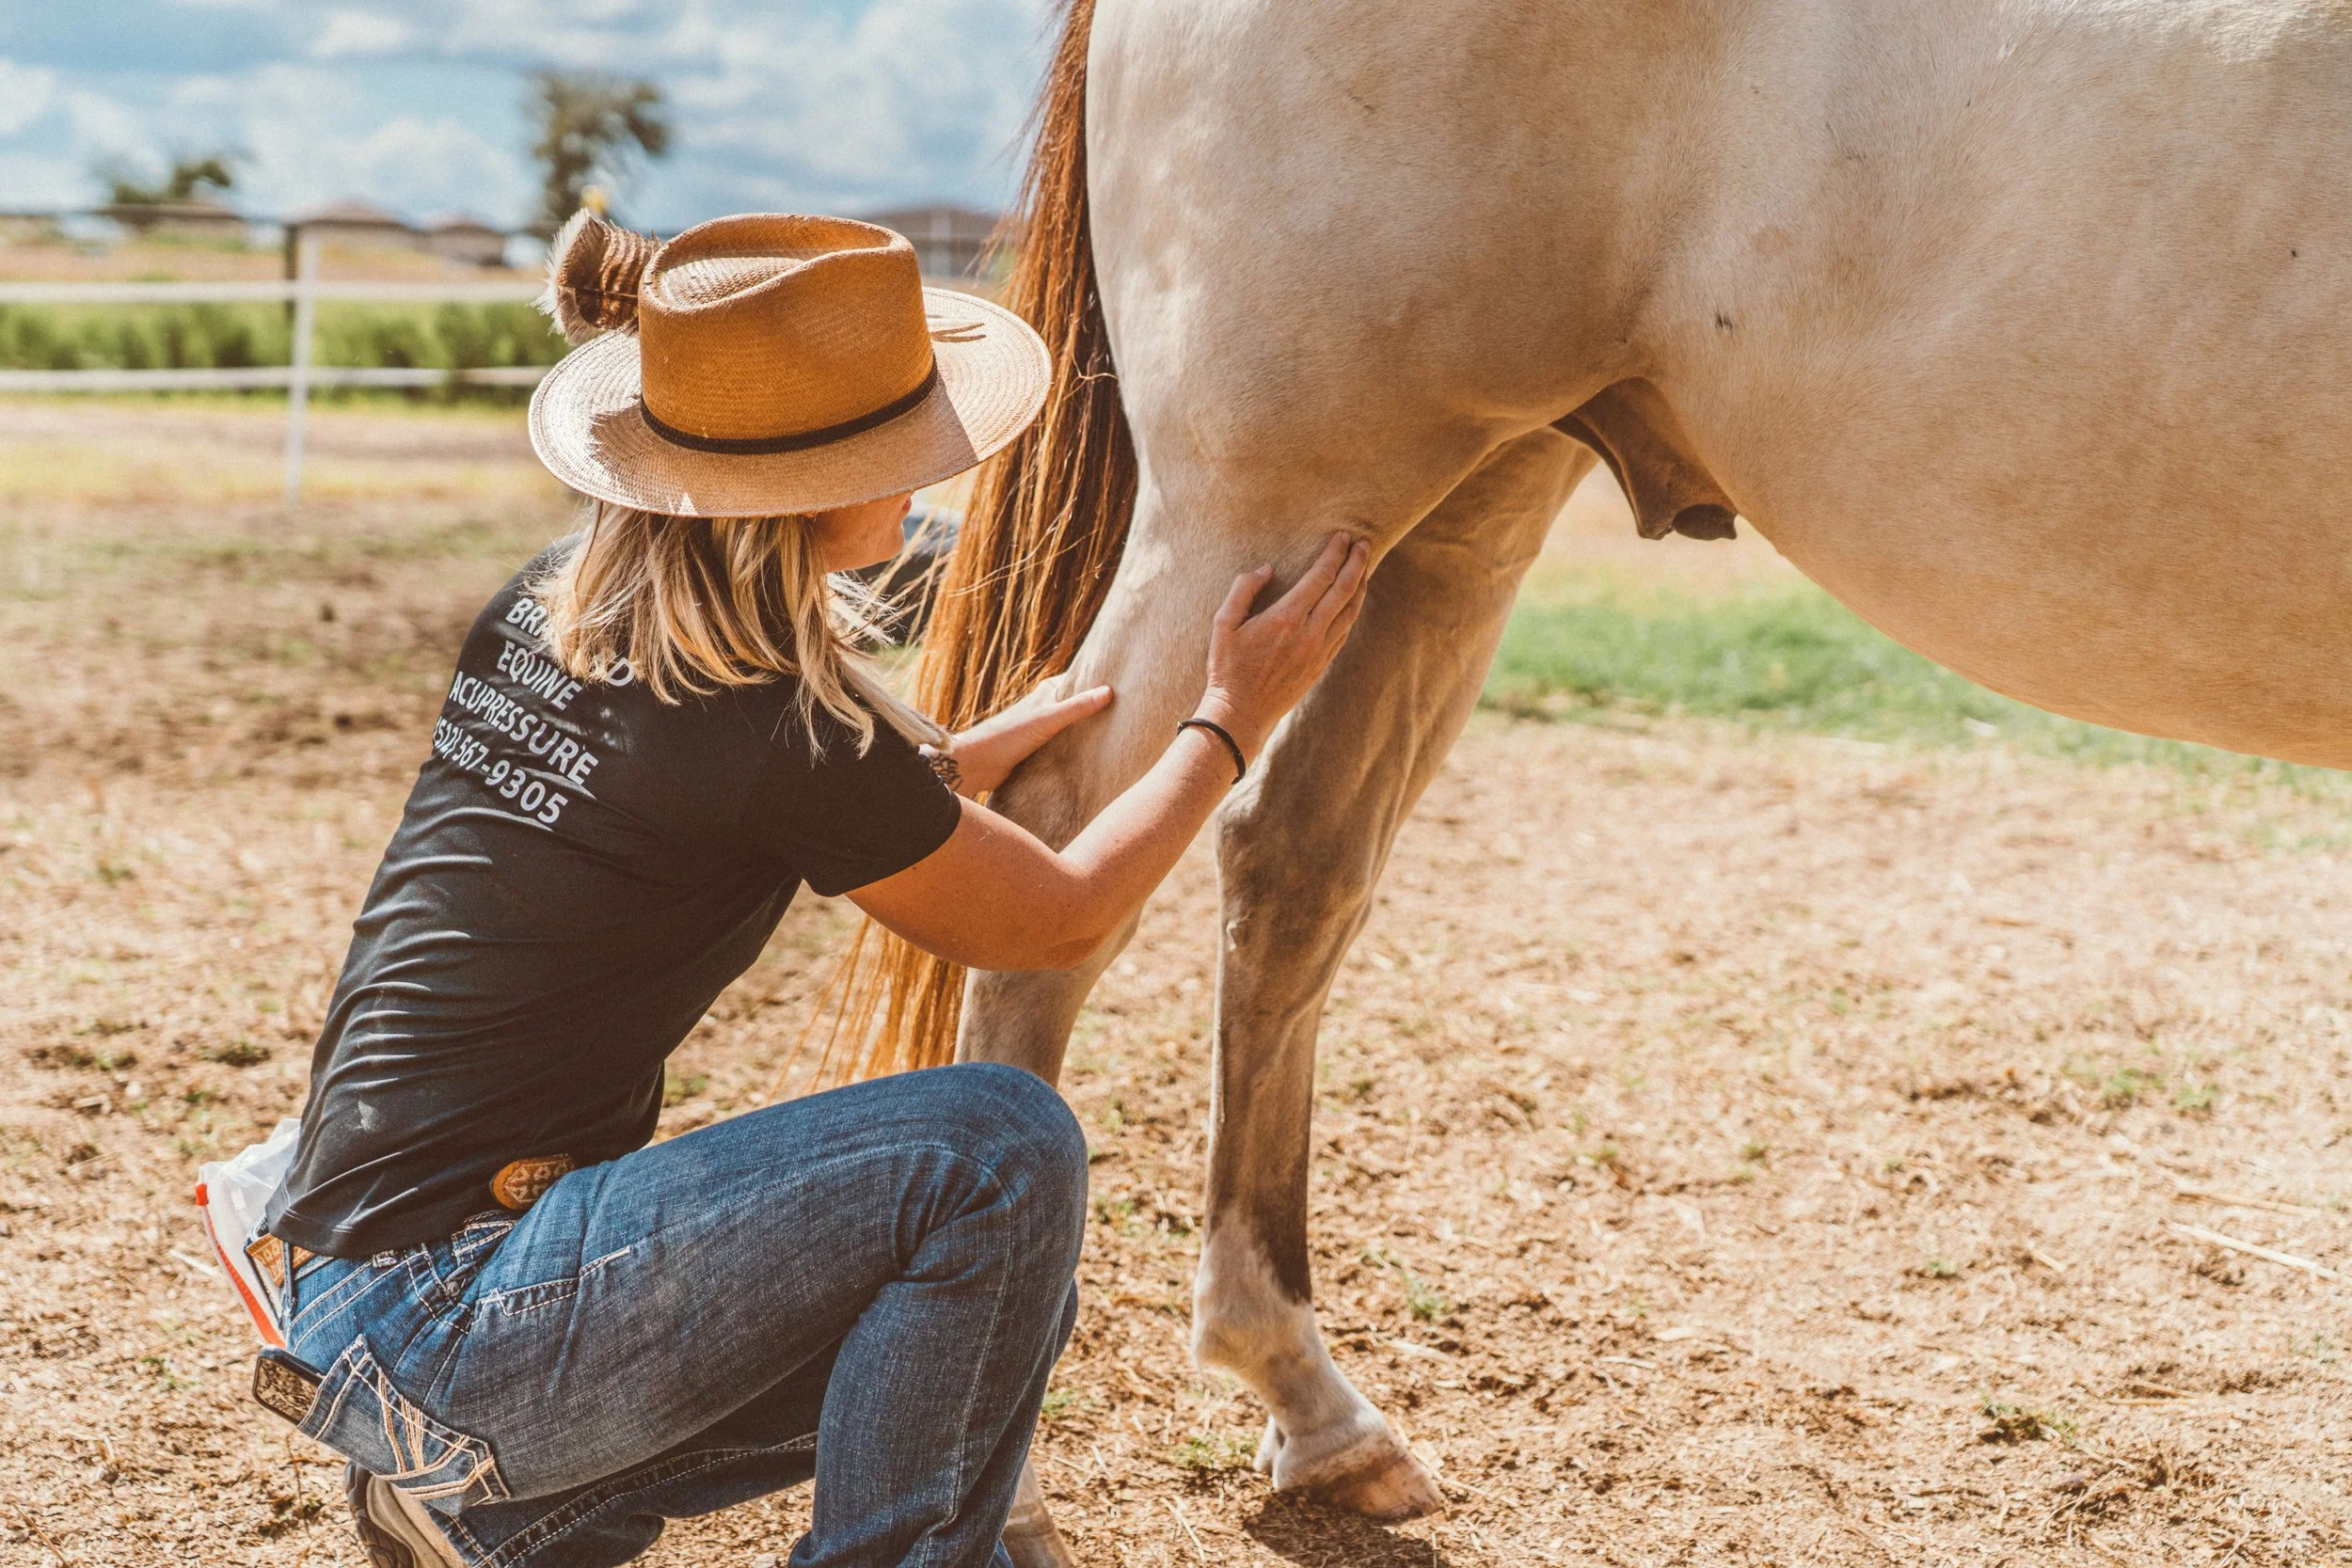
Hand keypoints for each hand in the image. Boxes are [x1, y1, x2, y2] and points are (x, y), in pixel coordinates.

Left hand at [947, 681, 1115, 794]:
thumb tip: (1109, 691)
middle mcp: (1045, 707)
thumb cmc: (1006, 736)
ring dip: (1089, 730)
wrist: (977, 764)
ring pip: (1073, 726)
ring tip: (1121, 732)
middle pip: (1079, 704)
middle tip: (1132, 710)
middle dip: (1099, 706)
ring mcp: (1043, 728)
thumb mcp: (1046, 720)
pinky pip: (1065, 745)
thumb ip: (1076, 708)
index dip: (1101, 680)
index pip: (1081, 681)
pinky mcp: (1039, 749)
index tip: (1128, 681)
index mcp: (1046, 693)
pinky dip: (1078, 747)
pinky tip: (1095, 755)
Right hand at [1197, 533, 1372, 759]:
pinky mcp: (1321, 665)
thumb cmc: (1227, 667)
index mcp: (1285, 617)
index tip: (1343, 537)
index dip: (1335, 554)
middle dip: (1357, 563)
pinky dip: (1352, 611)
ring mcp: (1319, 651)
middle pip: (1344, 590)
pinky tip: (1353, 601)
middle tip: (1364, 544)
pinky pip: (1344, 632)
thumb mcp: (1223, 623)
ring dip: (1361, 586)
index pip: (1320, 577)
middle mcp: (1309, 633)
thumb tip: (1267, 569)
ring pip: (1350, 612)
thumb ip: (1243, 590)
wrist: (1241, 712)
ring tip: (1365, 567)